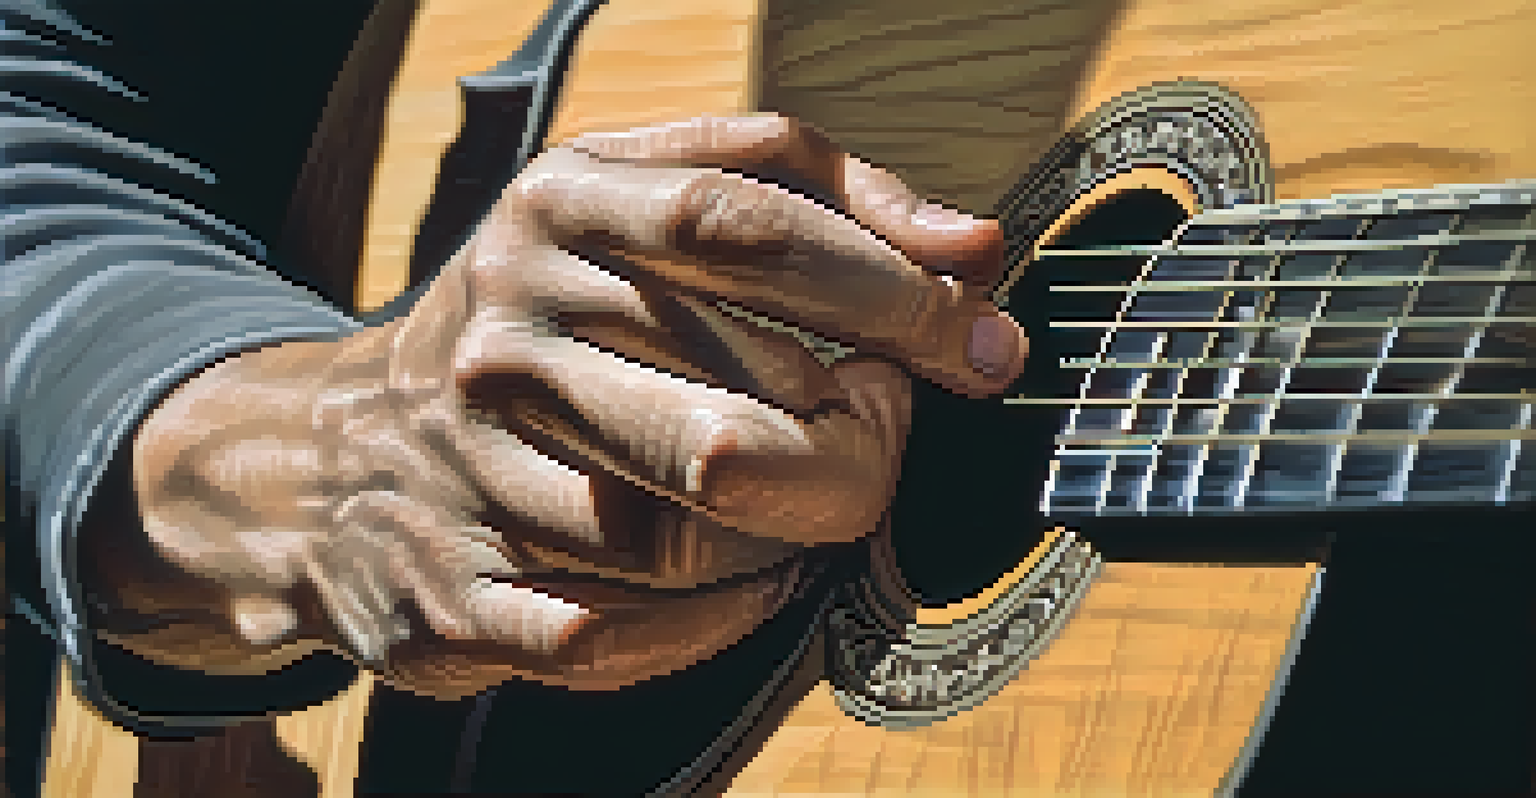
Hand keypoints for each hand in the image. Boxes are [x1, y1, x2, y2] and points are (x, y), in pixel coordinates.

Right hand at [119, 114, 1025, 696]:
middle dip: (857, 455)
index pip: (743, 229)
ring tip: (806, 510)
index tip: (976, 347)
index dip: (885, 294)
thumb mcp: (649, 203)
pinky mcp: (456, 590)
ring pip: (692, 543)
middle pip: (737, 420)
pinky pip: (624, 633)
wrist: (339, 446)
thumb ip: (819, 197)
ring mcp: (469, 470)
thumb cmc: (545, 316)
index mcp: (558, 209)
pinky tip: (747, 585)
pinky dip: (719, 622)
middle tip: (877, 444)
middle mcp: (504, 333)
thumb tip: (978, 250)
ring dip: (789, 543)